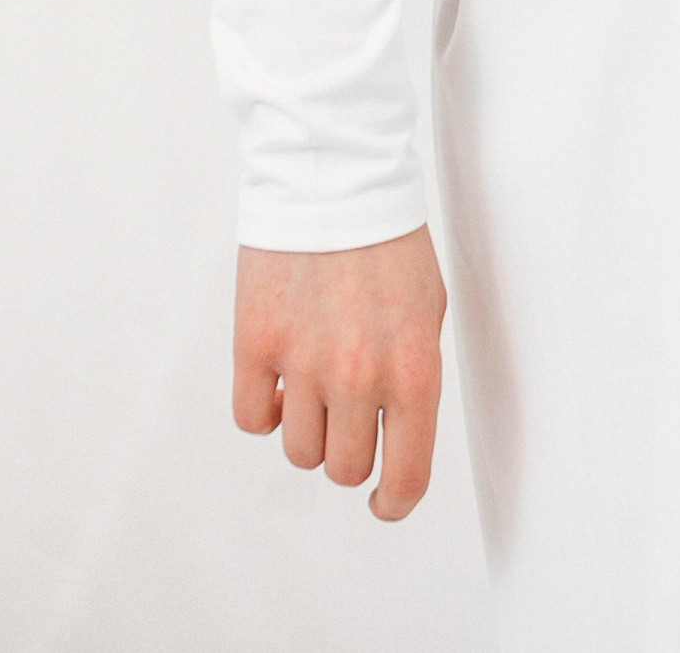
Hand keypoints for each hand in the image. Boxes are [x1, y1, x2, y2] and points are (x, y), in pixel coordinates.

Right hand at [233, 226, 446, 519]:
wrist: (335, 177)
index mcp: (413, 369)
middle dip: (349, 449)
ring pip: (299, 450)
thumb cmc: (388, 239)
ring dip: (307, 428)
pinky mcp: (255, 343)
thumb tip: (396, 434)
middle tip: (348, 415)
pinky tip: (279, 377)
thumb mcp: (427, 310)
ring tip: (314, 384)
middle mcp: (359, 376)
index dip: (395, 501)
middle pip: (344, 468)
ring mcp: (303, 362)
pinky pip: (252, 417)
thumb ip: (413, 377)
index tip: (385, 501)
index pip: (406, 475)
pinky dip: (264, 408)